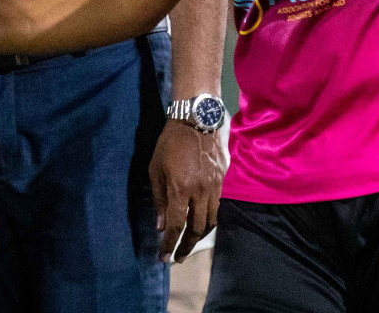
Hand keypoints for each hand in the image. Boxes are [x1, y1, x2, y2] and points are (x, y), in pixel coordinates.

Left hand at [150, 120, 226, 262]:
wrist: (197, 120)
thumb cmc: (170, 143)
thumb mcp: (156, 168)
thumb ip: (159, 199)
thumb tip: (160, 226)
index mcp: (181, 189)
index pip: (176, 225)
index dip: (169, 244)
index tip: (163, 257)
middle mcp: (200, 192)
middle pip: (197, 229)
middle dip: (186, 246)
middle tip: (177, 256)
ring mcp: (215, 187)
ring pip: (210, 221)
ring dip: (199, 236)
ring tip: (189, 243)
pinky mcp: (223, 181)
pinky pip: (216, 207)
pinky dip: (208, 219)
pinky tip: (200, 221)